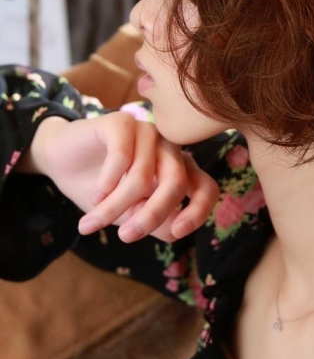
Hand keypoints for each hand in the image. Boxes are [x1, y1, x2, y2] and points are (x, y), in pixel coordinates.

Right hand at [31, 113, 219, 242]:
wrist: (62, 161)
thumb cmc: (103, 191)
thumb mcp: (131, 214)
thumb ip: (157, 223)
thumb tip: (175, 231)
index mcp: (180, 170)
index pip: (206, 188)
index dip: (199, 211)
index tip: (178, 231)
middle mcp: (169, 149)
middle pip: (176, 183)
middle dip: (151, 215)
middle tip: (125, 237)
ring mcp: (147, 132)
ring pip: (143, 176)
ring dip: (115, 205)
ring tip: (92, 222)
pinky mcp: (122, 122)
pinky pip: (122, 156)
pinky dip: (107, 182)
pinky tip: (95, 195)